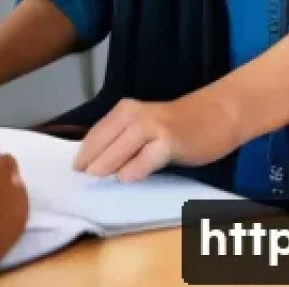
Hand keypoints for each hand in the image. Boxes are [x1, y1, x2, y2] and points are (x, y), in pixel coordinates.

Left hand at [72, 92, 239, 181]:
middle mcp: (136, 114)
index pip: (98, 131)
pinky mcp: (170, 141)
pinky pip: (147, 157)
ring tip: (94, 177)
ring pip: (122, 146)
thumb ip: (123, 139)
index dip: (84, 150)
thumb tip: (97, 161)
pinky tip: (125, 178)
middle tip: (79, 176)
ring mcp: (153, 127)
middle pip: (106, 138)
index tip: (73, 167)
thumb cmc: (178, 124)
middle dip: (91, 157)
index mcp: (126, 110)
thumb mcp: (145, 126)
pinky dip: (135, 168)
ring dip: (106, 162)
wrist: (215, 115)